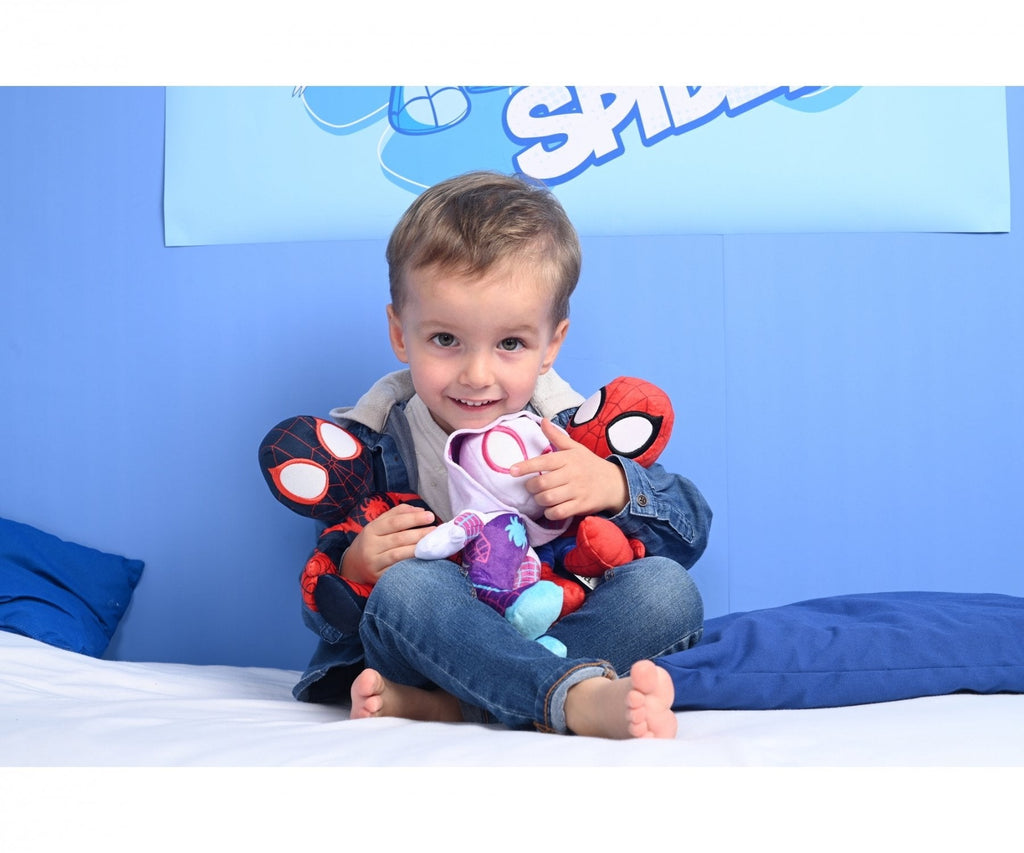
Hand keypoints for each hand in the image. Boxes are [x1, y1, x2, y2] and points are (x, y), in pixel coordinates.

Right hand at [341, 503, 435, 584]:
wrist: (353, 565)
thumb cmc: (372, 541)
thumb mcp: (379, 524)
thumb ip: (398, 514)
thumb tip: (420, 510)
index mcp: (371, 530)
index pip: (394, 522)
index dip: (413, 519)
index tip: (430, 516)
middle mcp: (370, 546)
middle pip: (398, 538)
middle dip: (419, 533)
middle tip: (436, 530)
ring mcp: (373, 563)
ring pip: (398, 555)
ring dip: (417, 549)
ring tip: (432, 544)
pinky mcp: (378, 577)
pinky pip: (397, 570)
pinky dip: (410, 564)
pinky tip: (422, 560)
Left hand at [509, 418, 628, 520]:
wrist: (615, 483)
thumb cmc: (590, 464)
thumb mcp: (575, 448)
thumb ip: (556, 436)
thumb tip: (542, 421)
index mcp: (568, 458)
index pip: (543, 461)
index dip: (526, 466)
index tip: (512, 470)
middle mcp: (571, 474)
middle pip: (542, 483)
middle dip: (531, 487)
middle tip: (531, 486)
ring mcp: (576, 491)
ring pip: (548, 498)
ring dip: (539, 500)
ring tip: (540, 496)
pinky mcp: (580, 506)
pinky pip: (559, 512)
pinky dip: (549, 513)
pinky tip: (550, 508)